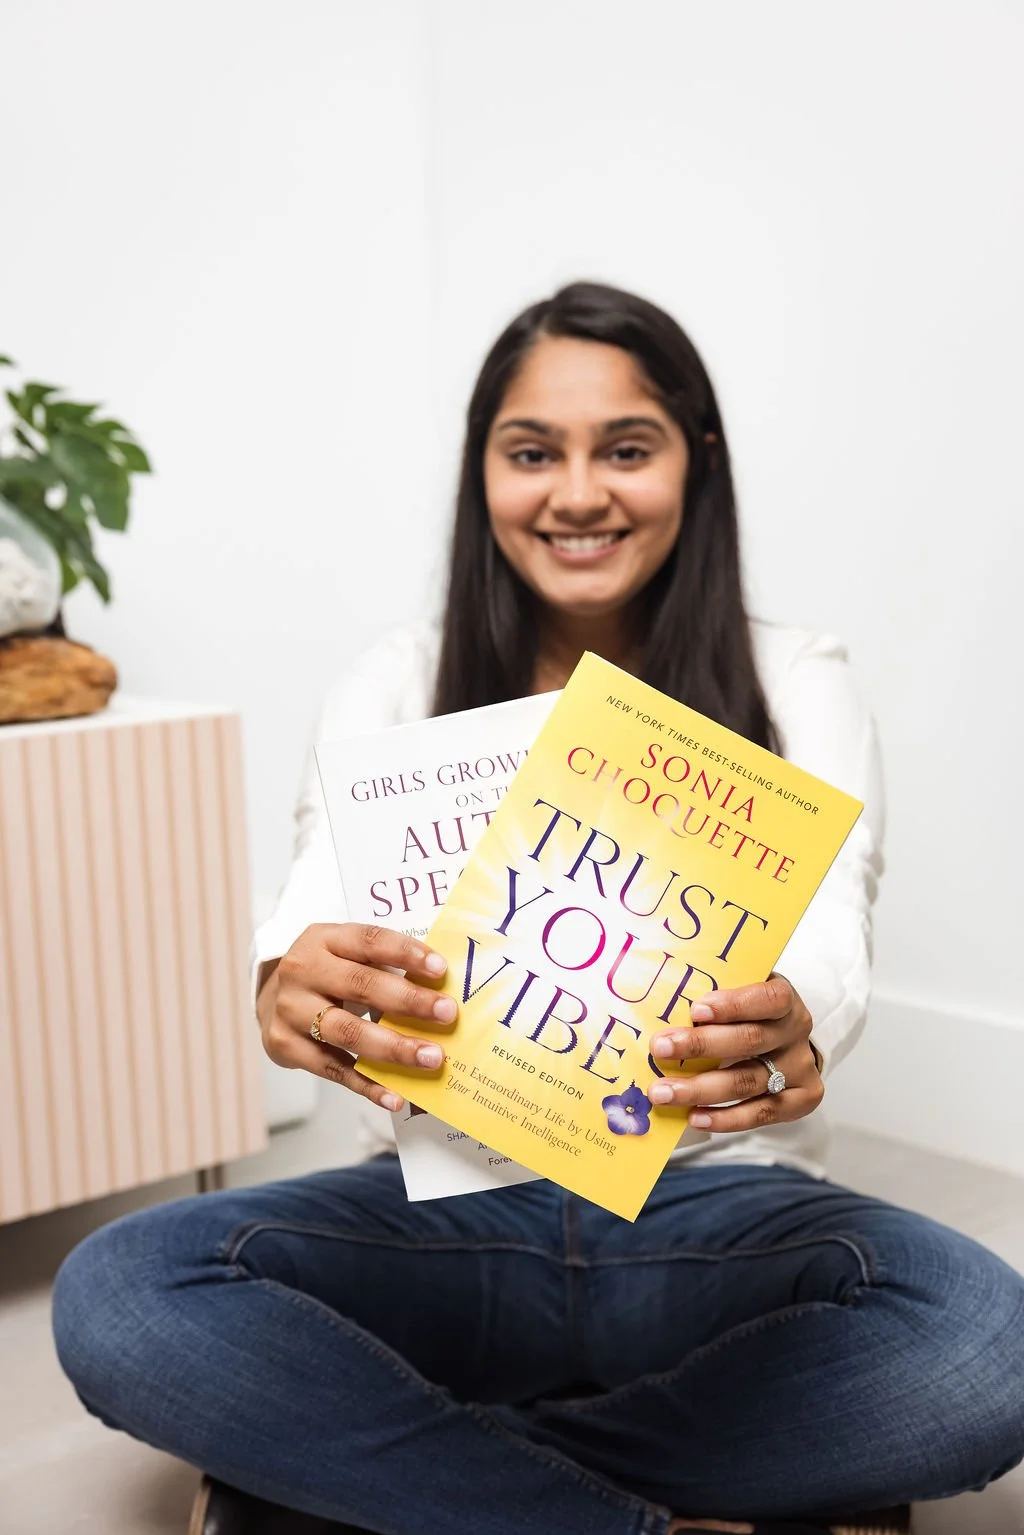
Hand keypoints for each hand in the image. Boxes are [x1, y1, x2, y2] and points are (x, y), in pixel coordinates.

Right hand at [257, 923, 455, 1111]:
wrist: (271, 999)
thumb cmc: (327, 975)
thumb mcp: (345, 955)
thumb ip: (383, 966)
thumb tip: (440, 993)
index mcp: (323, 939)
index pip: (368, 940)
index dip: (405, 953)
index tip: (440, 969)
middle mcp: (302, 970)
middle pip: (360, 985)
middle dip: (409, 1001)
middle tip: (447, 1015)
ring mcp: (290, 1009)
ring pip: (347, 1031)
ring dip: (394, 1047)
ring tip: (431, 1058)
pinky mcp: (284, 1045)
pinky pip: (332, 1069)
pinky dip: (366, 1085)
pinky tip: (395, 1096)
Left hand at [646, 973, 821, 1132]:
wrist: (788, 1042)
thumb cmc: (752, 1013)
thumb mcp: (741, 991)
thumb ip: (715, 991)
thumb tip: (664, 1000)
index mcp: (785, 999)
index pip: (767, 999)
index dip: (733, 1005)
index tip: (696, 1010)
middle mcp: (796, 1032)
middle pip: (750, 1041)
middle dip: (701, 1045)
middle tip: (661, 1048)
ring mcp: (800, 1068)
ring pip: (748, 1081)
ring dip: (701, 1089)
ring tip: (663, 1092)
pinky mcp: (802, 1099)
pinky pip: (761, 1113)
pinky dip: (726, 1119)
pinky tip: (694, 1117)